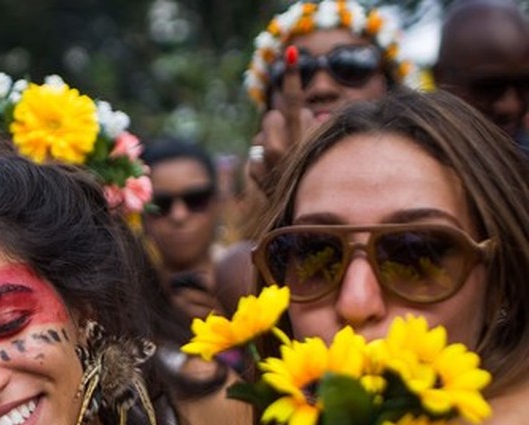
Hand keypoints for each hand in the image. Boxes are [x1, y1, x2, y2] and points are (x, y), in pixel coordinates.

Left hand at [247, 47, 315, 195]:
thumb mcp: (321, 155)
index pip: (297, 101)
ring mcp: (265, 163)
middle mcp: (281, 149)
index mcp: (303, 139)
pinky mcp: (255, 175)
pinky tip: (272, 176)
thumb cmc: (319, 185)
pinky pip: (252, 159)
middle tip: (290, 141)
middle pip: (272, 116)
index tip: (290, 52)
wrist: (304, 223)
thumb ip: (315, 132)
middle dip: (279, 123)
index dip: (292, 76)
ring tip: (282, 161)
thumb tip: (311, 117)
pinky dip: (259, 165)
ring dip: (269, 142)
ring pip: (260, 134)